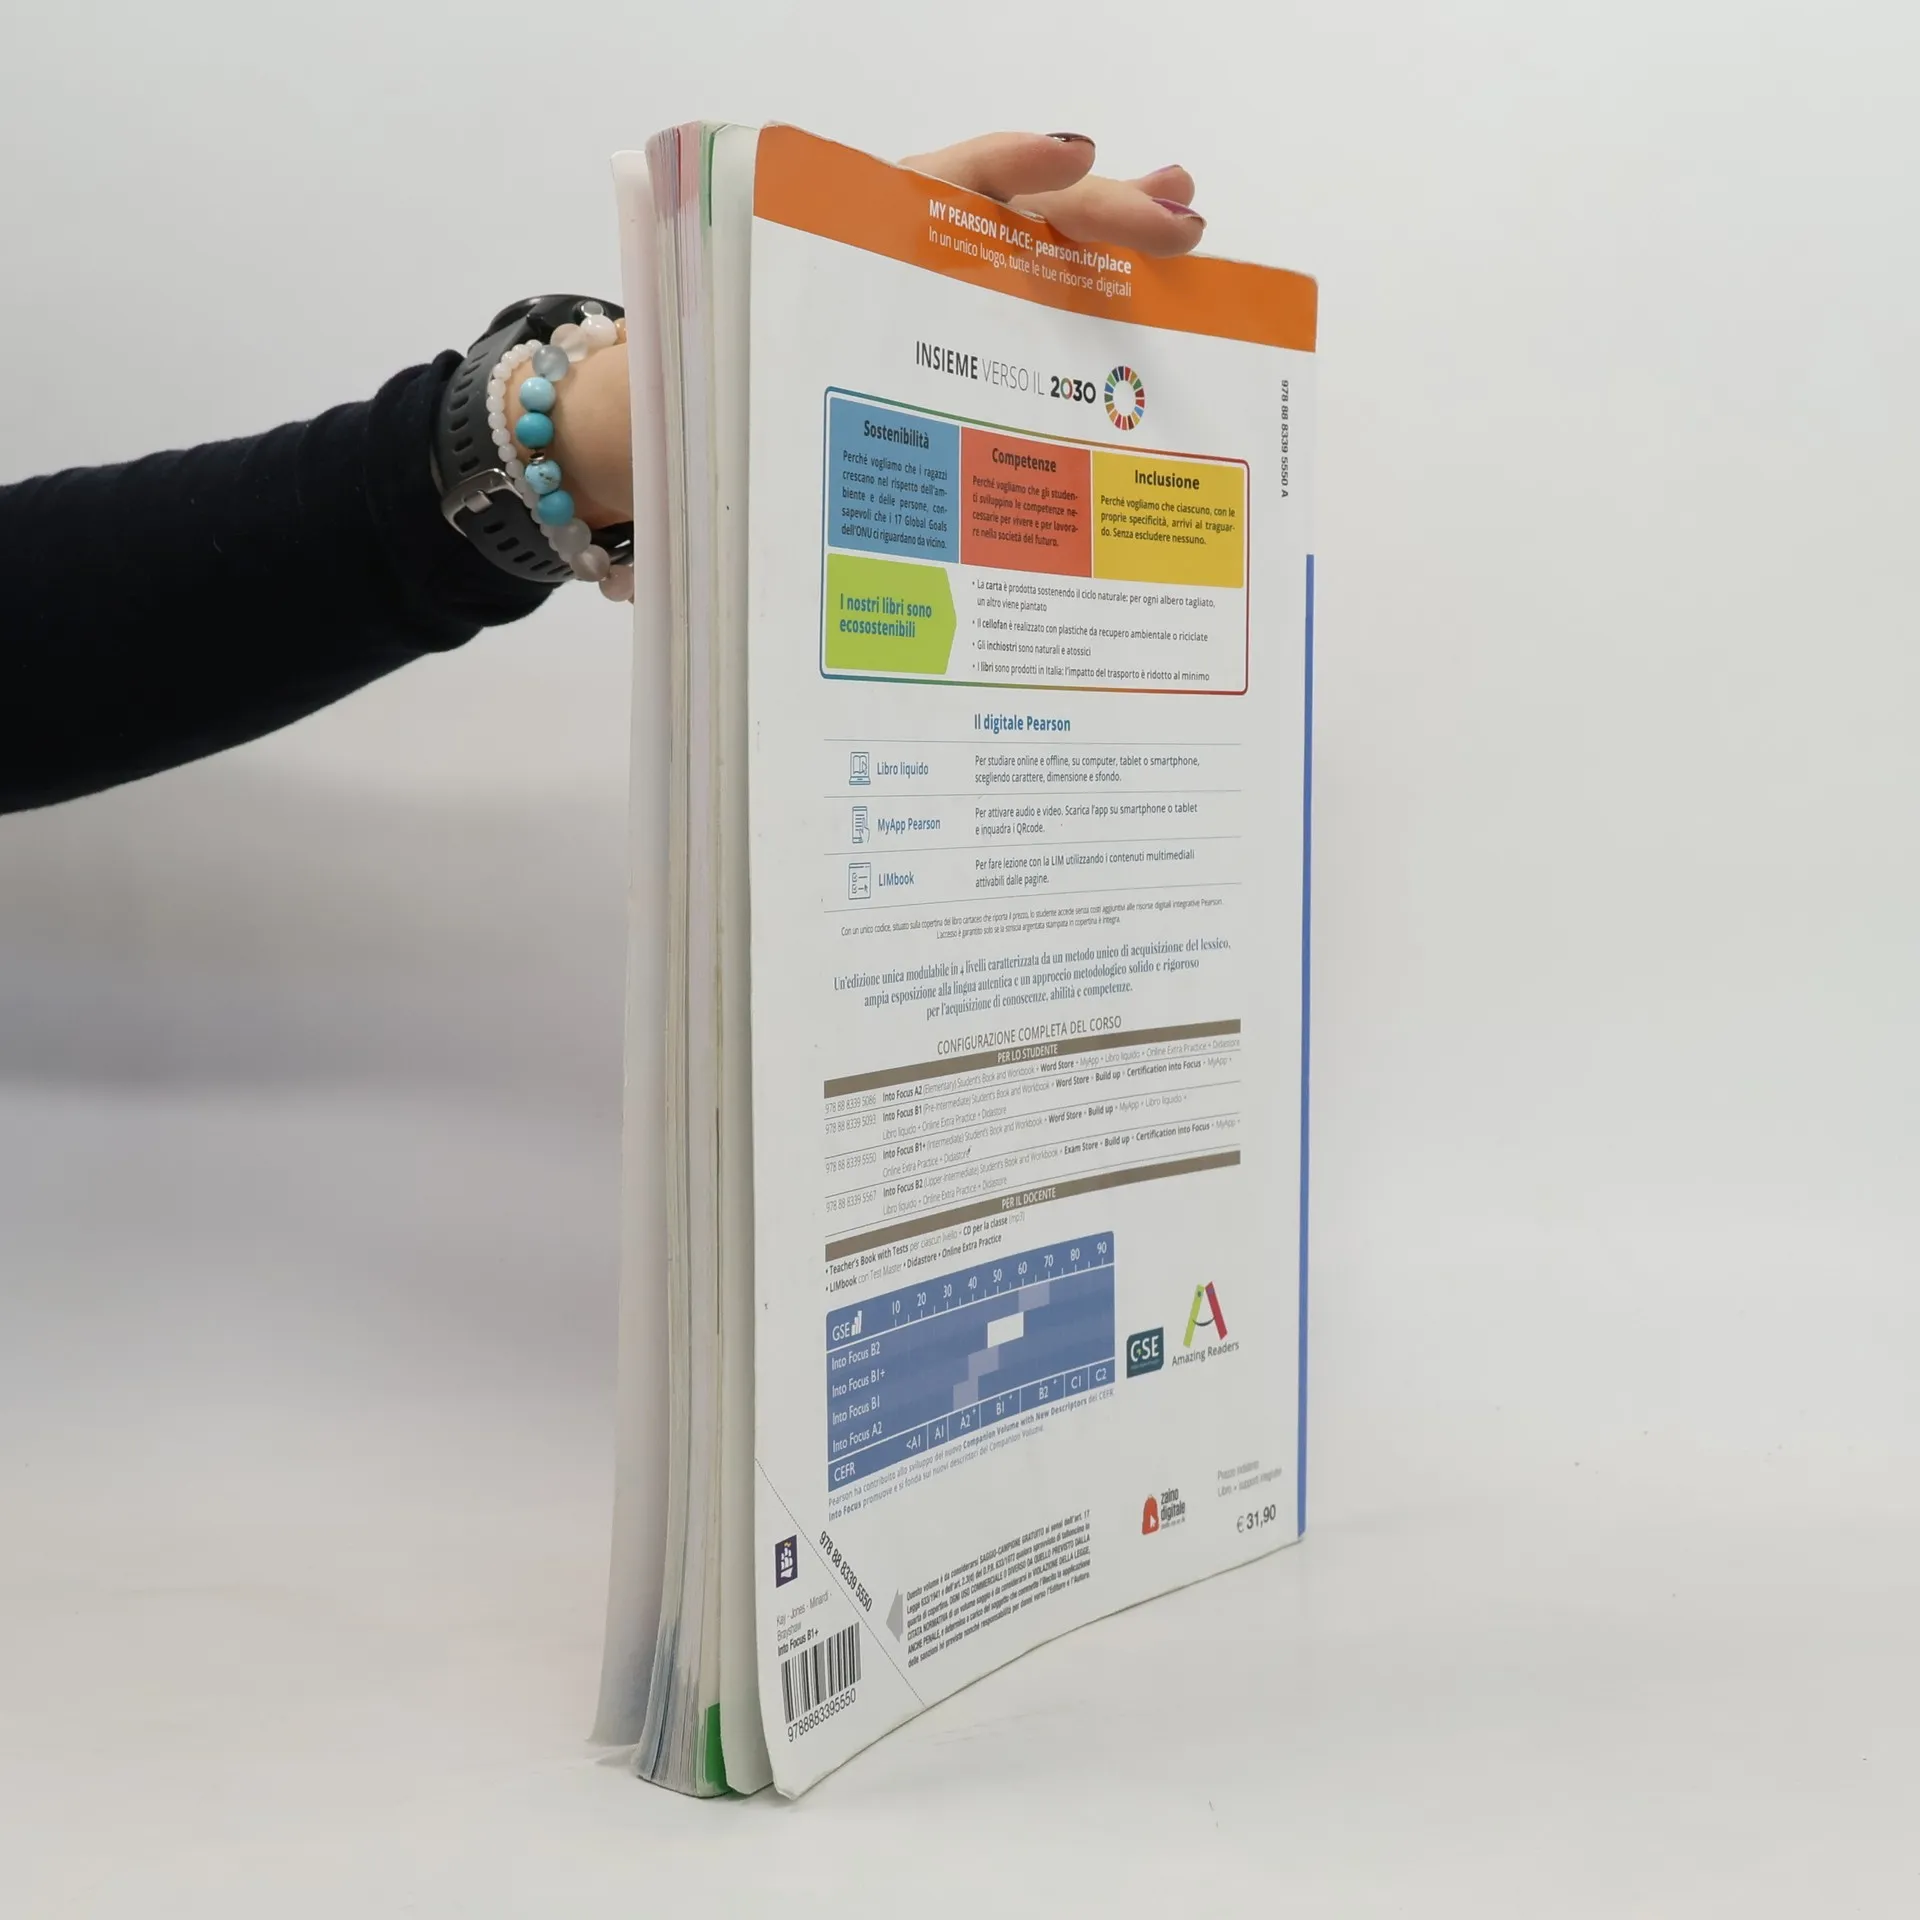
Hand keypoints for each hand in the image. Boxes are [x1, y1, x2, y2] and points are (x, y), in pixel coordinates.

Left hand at [515, 133, 1204, 535]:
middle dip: (1100, 216)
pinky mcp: (922, 373)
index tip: (1070, 162)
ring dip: (1108, 258)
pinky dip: (1074, 337)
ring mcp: (911, 320)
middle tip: (1185, 223)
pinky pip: (1007, 345)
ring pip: (1023, 276)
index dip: (1003, 171)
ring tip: (1187, 238)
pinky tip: (1132, 345)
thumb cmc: (668, 411)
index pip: (929, 188)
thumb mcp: (711, 390)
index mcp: (833, 249)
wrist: (629, 449)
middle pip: (1006, 225)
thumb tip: (822, 432)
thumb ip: (766, 392)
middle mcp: (886, 272)